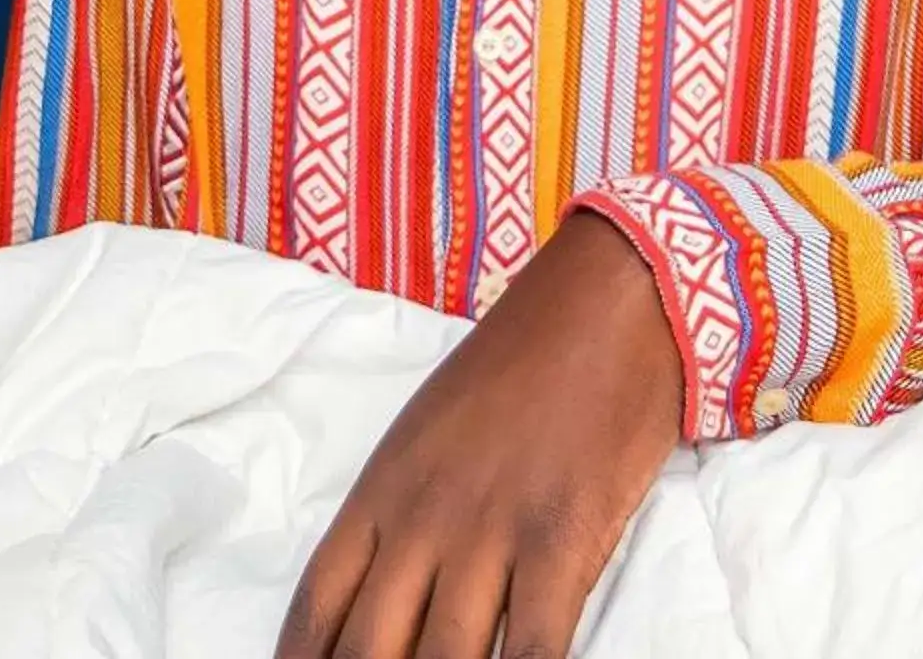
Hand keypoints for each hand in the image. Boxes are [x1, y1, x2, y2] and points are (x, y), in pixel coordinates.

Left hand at [278, 212, 682, 658]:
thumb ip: (398, 515)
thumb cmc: (519, 363)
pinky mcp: (562, 536)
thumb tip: (384, 602)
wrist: (606, 299)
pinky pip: (534, 644)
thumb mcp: (428, 432)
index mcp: (380, 492)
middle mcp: (422, 519)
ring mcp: (491, 531)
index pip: (316, 612)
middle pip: (371, 652)